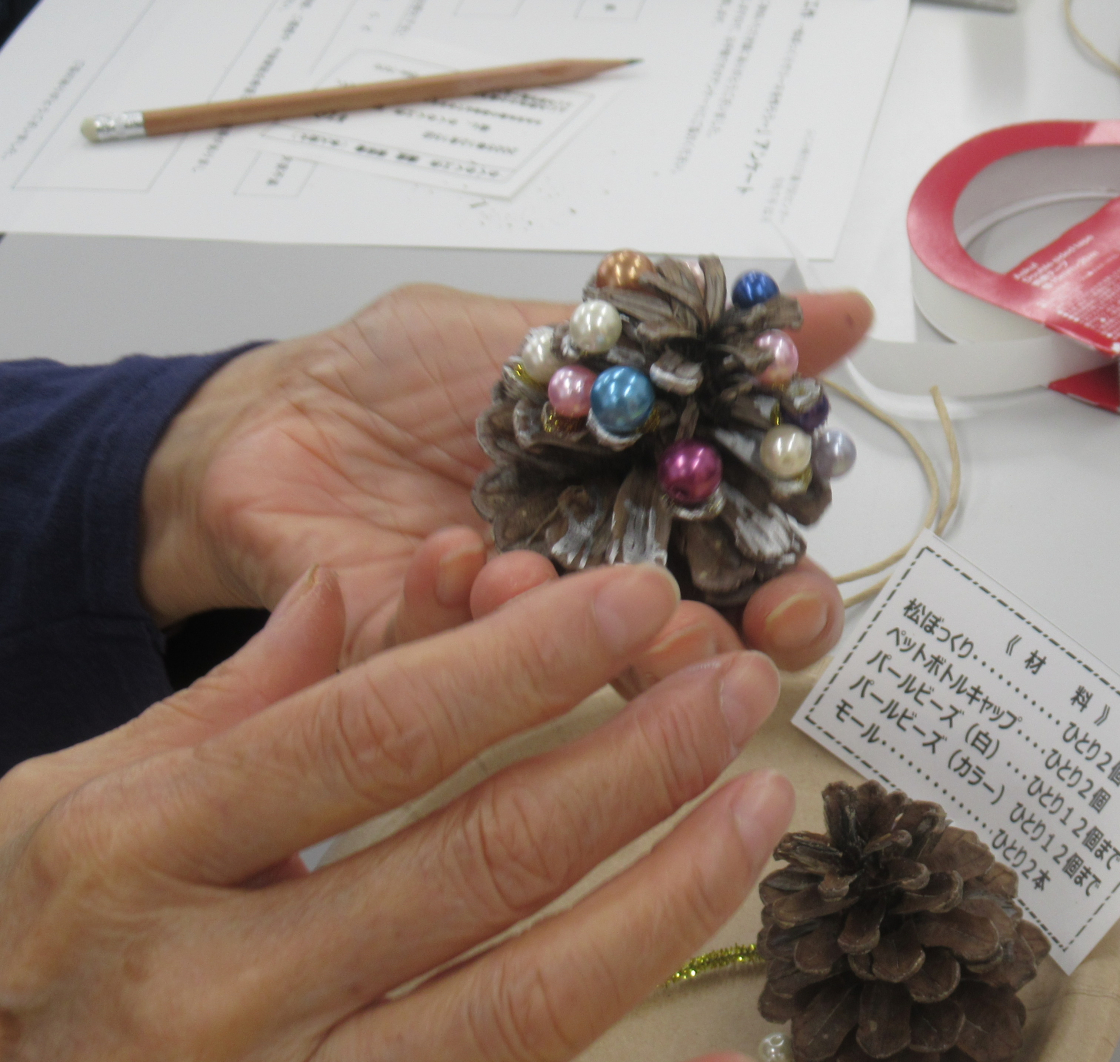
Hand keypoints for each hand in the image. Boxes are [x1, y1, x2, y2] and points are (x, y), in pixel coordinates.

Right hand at [0, 561, 792, 1061]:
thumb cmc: (4, 961)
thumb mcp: (54, 814)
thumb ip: (215, 711)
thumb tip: (344, 598)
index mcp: (143, 857)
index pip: (377, 735)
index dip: (525, 662)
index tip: (635, 597)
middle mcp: (217, 989)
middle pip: (479, 859)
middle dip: (636, 761)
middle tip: (736, 685)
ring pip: (521, 1003)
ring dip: (663, 902)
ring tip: (755, 810)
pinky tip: (728, 1061)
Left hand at [140, 282, 872, 672]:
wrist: (265, 412)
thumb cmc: (411, 373)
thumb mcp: (563, 330)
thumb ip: (696, 340)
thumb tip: (844, 310)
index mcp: (651, 519)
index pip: (754, 579)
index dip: (789, 600)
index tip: (790, 599)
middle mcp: (598, 594)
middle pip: (695, 657)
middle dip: (710, 658)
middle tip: (696, 638)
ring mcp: (509, 643)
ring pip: (585, 682)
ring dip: (585, 641)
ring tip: (548, 577)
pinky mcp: (414, 669)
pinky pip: (450, 661)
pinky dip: (460, 608)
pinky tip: (452, 552)